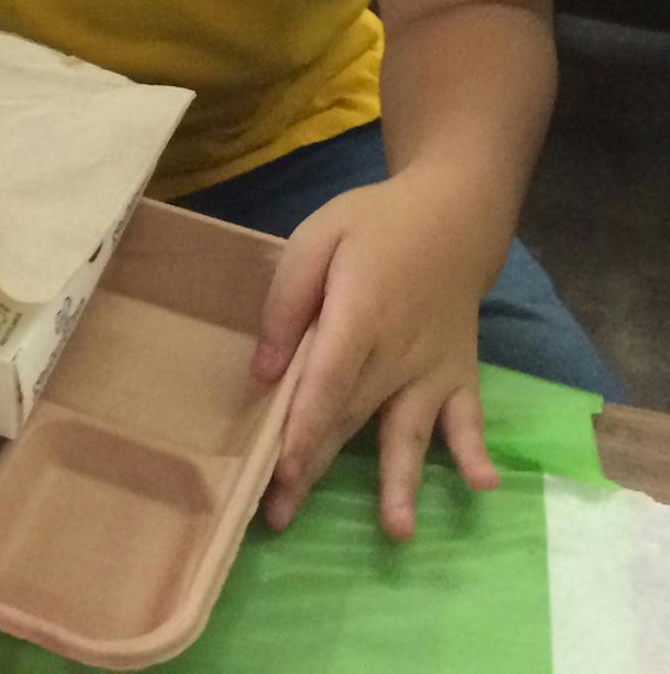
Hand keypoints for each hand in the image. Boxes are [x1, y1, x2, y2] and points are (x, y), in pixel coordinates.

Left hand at [256, 173, 500, 540]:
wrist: (453, 217)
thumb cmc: (372, 227)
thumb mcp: (315, 238)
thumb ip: (288, 300)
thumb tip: (266, 370)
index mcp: (358, 314)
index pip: (327, 380)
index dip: (303, 426)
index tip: (281, 470)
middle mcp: (398, 351)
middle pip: (350, 416)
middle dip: (314, 467)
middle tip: (281, 516)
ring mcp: (433, 368)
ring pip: (408, 431)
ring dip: (400, 482)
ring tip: (397, 531)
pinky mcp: (459, 375)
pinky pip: (469, 418)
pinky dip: (475, 450)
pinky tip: (483, 487)